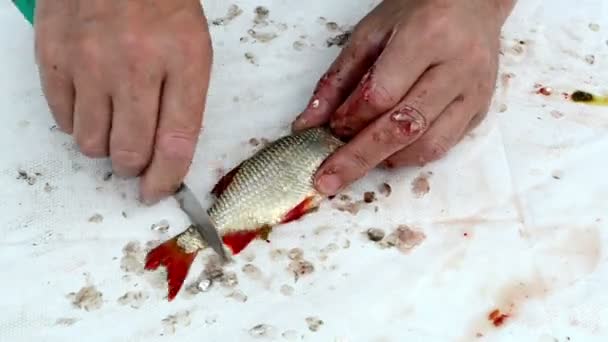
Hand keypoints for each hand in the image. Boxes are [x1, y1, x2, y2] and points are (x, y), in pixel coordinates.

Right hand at [34, 0, 212, 203]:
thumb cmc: (160, 5)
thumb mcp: (193, 49)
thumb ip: (185, 103)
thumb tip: (167, 157)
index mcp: (182, 61)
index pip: (176, 141)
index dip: (167, 178)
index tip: (158, 191)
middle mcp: (133, 65)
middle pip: (130, 152)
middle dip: (135, 166)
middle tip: (135, 157)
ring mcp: (89, 61)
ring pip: (91, 145)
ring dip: (105, 147)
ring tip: (113, 124)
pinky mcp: (53, 57)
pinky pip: (62, 120)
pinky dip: (78, 123)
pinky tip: (91, 103)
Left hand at [292, 0, 514, 194]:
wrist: (473, 4)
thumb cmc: (418, 11)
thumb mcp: (369, 34)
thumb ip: (338, 80)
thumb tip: (308, 125)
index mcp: (426, 37)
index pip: (381, 94)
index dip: (350, 118)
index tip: (329, 129)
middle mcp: (457, 68)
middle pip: (404, 127)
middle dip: (359, 159)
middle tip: (327, 179)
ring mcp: (474, 93)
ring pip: (427, 145)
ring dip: (386, 160)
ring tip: (359, 159)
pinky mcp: (481, 110)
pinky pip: (443, 147)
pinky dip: (409, 156)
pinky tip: (388, 152)